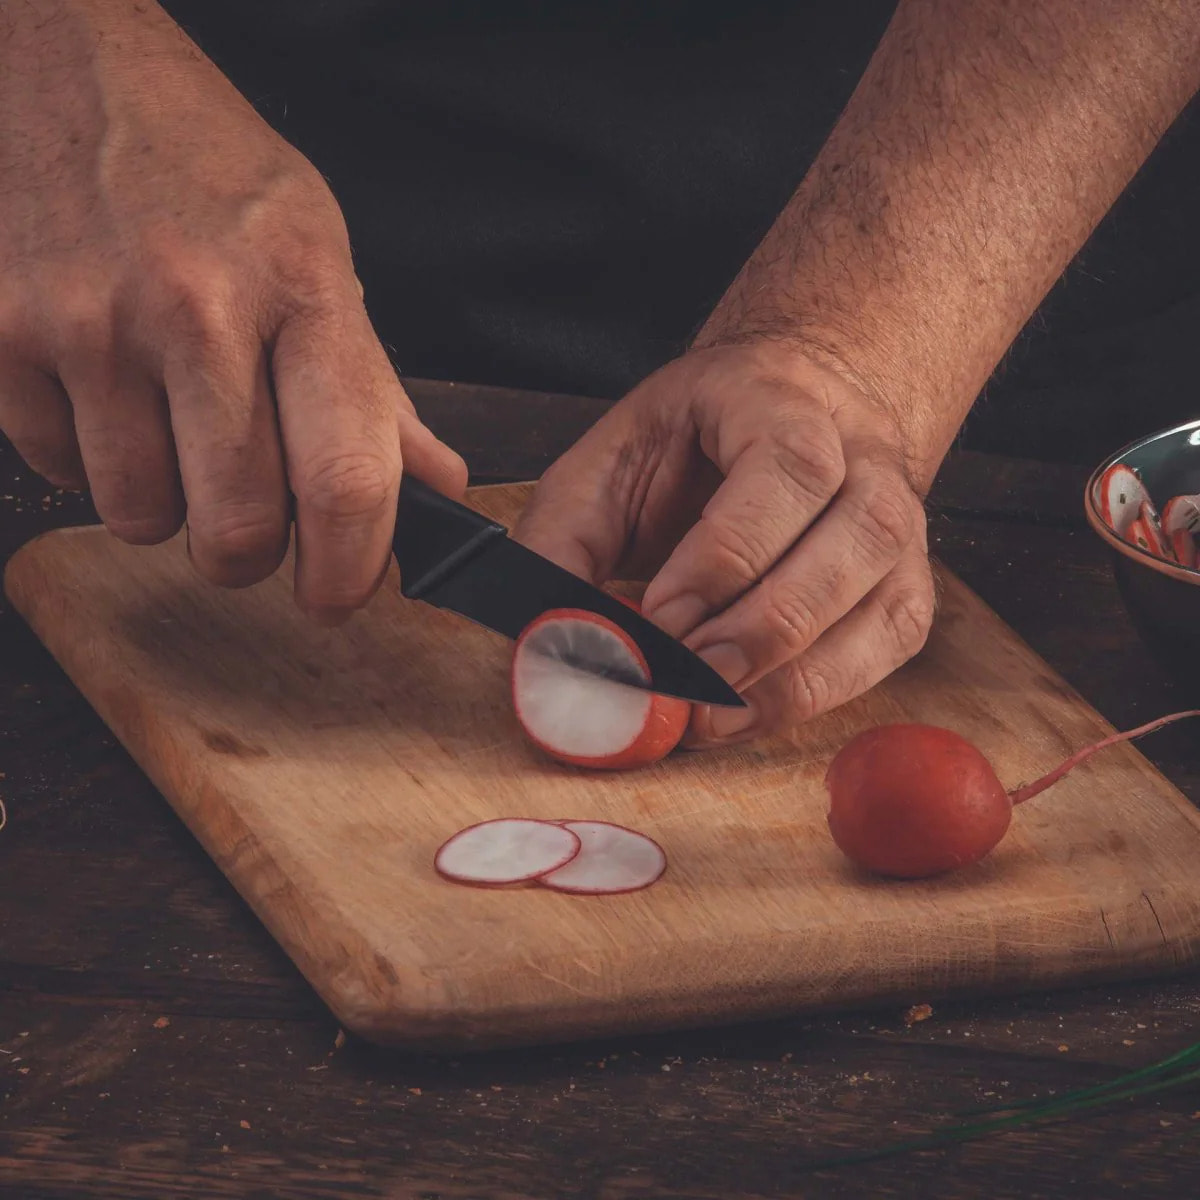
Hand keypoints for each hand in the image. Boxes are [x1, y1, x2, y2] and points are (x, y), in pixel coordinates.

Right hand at [0, 2, 465, 621]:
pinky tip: (106, 391)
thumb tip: (436, 485)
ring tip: (170, 427)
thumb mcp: (317, 252)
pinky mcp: (3, 338)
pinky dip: (89, 459)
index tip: (339, 594)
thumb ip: (373, 384)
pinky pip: (57, 473)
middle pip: (238, 529)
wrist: (61, 68)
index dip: (350, 569)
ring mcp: (89, 325)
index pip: (345, 479)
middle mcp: (195, 310)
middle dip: (249, 554)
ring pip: (141, 517)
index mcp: (299, 290)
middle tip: (249, 523)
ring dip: (166, 505)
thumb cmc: (206, 169)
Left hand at [512, 342, 934, 745]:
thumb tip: (541, 638)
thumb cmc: (688, 444)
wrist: (780, 412)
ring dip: (798, 672)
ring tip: (713, 711)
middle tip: (687, 679)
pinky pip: (890, 644)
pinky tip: (753, 710)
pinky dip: (825, 691)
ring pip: (887, 600)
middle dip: (764, 625)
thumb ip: (562, 541)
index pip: (787, 469)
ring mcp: (900, 521)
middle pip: (857, 535)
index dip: (726, 556)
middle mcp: (864, 454)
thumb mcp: (608, 463)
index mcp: (781, 398)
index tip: (660, 619)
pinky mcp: (905, 581)